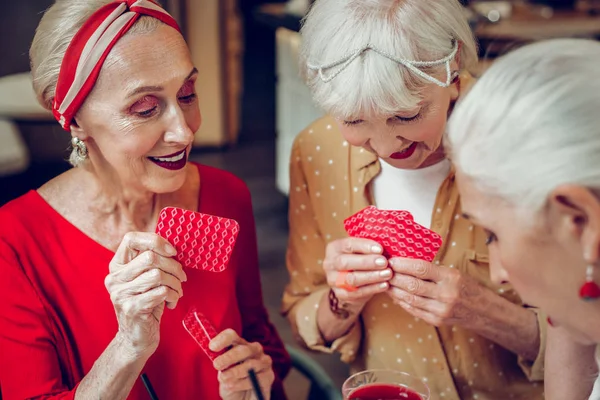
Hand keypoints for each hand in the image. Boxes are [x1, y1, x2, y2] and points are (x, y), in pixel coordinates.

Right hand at [105, 232, 186, 356]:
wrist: (136, 338)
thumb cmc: (146, 303)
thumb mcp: (146, 279)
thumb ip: (152, 262)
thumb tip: (172, 247)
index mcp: (117, 266)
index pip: (131, 238)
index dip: (155, 240)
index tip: (172, 251)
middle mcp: (114, 278)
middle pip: (150, 257)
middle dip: (173, 266)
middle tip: (181, 276)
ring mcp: (120, 294)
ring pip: (157, 275)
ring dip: (175, 283)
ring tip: (177, 291)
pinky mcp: (131, 308)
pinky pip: (161, 292)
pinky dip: (173, 295)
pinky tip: (171, 302)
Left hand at [211, 329, 274, 399]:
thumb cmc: (232, 384)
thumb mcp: (223, 373)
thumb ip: (221, 364)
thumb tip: (216, 359)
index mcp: (240, 345)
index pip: (232, 336)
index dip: (223, 339)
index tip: (212, 347)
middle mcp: (254, 350)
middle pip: (243, 349)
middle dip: (229, 357)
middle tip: (216, 365)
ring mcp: (264, 361)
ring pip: (251, 364)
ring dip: (235, 372)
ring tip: (224, 379)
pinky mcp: (269, 376)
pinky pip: (257, 378)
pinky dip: (242, 383)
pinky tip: (233, 386)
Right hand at [323, 238, 392, 308]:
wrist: (351, 282)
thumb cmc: (359, 260)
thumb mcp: (360, 250)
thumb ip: (369, 247)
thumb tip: (387, 243)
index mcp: (334, 248)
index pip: (347, 245)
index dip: (364, 246)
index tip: (380, 249)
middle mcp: (330, 263)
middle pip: (345, 262)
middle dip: (367, 262)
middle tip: (384, 262)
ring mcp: (333, 280)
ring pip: (351, 279)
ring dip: (372, 276)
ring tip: (388, 274)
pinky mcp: (340, 294)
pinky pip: (356, 293)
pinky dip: (372, 289)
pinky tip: (384, 285)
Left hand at [387, 258, 483, 327]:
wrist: (483, 311)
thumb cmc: (466, 287)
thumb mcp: (453, 273)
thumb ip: (432, 270)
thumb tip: (405, 262)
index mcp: (450, 278)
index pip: (421, 268)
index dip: (403, 264)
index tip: (392, 260)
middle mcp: (445, 294)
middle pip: (412, 285)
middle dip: (395, 277)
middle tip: (383, 270)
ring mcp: (440, 310)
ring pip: (410, 299)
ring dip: (394, 290)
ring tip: (385, 282)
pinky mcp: (436, 321)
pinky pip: (413, 310)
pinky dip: (401, 301)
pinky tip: (394, 294)